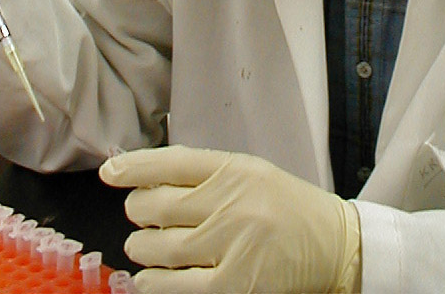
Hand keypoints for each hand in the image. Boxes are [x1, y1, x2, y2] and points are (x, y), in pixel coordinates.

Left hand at [100, 144, 360, 293]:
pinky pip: (175, 286)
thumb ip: (204, 174)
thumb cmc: (287, 207)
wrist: (335, 245)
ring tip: (145, 247)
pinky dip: (152, 283)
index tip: (109, 172)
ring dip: (141, 249)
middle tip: (141, 216)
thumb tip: (145, 179)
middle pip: (155, 205)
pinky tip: (148, 280)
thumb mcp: (250, 173)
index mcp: (235, 168)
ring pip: (157, 247)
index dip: (133, 167)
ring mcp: (232, 244)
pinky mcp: (235, 285)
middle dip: (138, 212)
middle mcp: (231, 202)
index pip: (171, 162)